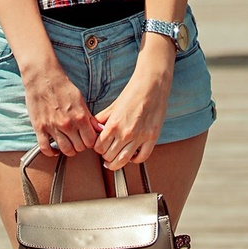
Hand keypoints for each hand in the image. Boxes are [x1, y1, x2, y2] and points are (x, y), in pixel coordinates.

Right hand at [22, 63, 100, 156]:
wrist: (43, 77)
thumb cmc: (62, 86)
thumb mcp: (80, 99)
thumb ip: (89, 117)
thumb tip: (99, 129)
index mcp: (80, 117)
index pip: (91, 141)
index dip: (90, 142)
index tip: (87, 139)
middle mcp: (67, 124)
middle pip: (79, 148)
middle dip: (80, 146)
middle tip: (78, 140)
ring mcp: (53, 127)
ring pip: (65, 150)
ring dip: (68, 150)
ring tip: (68, 144)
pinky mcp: (40, 128)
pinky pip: (46, 148)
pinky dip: (51, 153)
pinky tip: (54, 150)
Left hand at [93, 51, 173, 168]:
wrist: (152, 85)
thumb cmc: (133, 92)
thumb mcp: (113, 105)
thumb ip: (102, 118)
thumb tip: (95, 128)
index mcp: (114, 124)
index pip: (99, 147)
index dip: (98, 148)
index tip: (100, 146)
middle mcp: (125, 133)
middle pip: (109, 157)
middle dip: (105, 156)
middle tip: (107, 152)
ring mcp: (140, 137)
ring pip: (123, 161)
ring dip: (116, 163)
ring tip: (114, 160)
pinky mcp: (152, 138)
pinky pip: (141, 157)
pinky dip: (135, 160)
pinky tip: (132, 155)